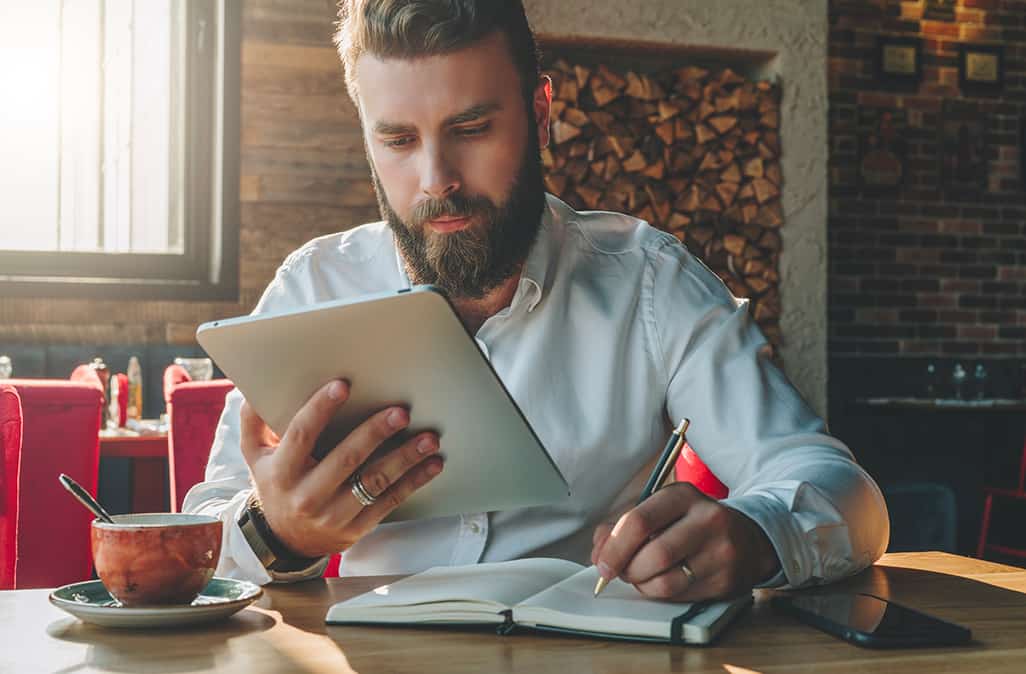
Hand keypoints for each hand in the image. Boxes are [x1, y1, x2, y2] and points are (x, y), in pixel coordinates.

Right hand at [240, 379, 443, 557]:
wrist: (284, 541)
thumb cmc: (276, 485)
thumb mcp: (255, 456)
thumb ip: (255, 422)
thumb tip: (253, 389)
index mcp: (281, 471)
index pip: (300, 435)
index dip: (320, 409)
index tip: (343, 385)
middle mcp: (307, 495)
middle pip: (345, 459)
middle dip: (375, 433)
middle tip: (400, 411)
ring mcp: (333, 515)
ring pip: (374, 483)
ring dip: (405, 458)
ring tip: (428, 438)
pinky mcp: (357, 528)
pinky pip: (390, 502)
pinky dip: (414, 481)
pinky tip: (432, 464)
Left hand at [590, 482, 778, 600]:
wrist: (749, 539)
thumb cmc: (692, 524)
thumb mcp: (662, 510)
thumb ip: (623, 526)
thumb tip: (598, 553)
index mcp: (683, 495)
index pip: (639, 521)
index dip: (614, 546)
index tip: (602, 563)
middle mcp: (706, 520)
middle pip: (653, 555)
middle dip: (627, 569)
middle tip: (621, 572)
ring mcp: (720, 552)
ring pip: (665, 581)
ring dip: (642, 585)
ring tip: (641, 576)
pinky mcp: (725, 581)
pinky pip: (679, 595)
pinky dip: (660, 593)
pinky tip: (662, 582)